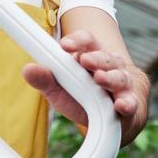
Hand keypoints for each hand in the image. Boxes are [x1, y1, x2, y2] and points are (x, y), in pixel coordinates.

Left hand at [22, 30, 148, 143]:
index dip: (77, 41)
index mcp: (91, 57)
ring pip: (118, 77)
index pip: (87, 42)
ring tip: (99, 79)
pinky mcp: (130, 103)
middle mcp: (109, 66)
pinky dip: (127, 103)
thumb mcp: (62, 89)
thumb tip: (27, 69)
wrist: (116, 116)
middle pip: (103, 57)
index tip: (64, 45)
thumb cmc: (86, 98)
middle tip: (83, 59)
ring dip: (109, 77)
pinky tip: (121, 105)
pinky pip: (130, 102)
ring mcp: (122, 84)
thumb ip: (46, 79)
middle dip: (94, 58)